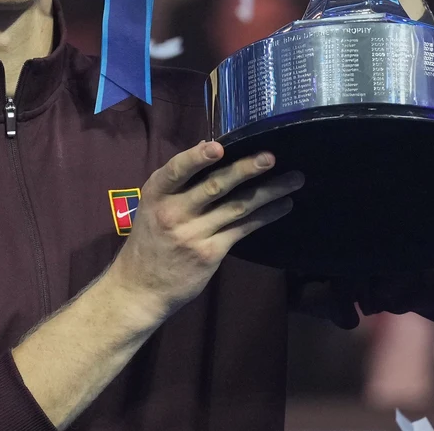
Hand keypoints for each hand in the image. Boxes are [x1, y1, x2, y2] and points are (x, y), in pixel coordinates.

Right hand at [108, 141, 301, 319]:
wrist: (140, 288)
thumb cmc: (150, 240)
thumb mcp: (153, 205)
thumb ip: (178, 179)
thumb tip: (208, 145)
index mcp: (156, 195)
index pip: (175, 171)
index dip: (197, 158)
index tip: (218, 146)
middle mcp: (174, 213)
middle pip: (214, 187)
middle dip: (245, 170)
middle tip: (271, 157)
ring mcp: (194, 234)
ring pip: (237, 207)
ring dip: (268, 192)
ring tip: (294, 179)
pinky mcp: (211, 253)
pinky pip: (243, 229)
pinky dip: (265, 216)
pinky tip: (283, 206)